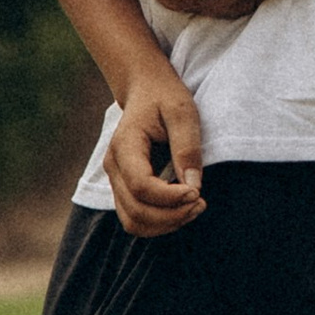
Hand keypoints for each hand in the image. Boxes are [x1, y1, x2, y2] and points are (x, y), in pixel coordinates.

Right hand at [105, 73, 205, 234]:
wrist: (144, 89)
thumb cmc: (164, 97)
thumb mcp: (182, 112)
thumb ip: (187, 147)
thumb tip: (193, 186)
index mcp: (124, 145)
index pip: (141, 185)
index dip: (170, 197)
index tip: (198, 192)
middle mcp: (113, 166)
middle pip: (136, 211)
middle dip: (172, 216)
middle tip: (201, 203)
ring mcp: (115, 180)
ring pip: (133, 222)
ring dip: (165, 224)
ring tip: (193, 209)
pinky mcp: (123, 188)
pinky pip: (135, 218)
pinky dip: (159, 223)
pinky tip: (181, 209)